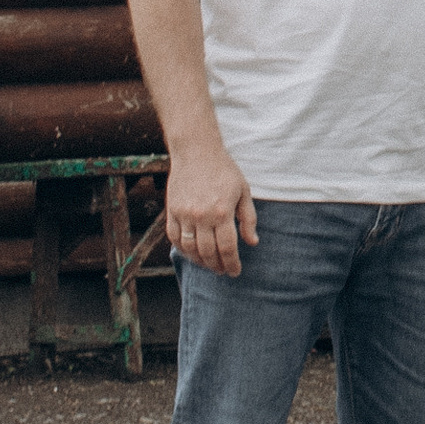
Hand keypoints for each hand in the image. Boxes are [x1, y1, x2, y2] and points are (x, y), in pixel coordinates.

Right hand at [167, 140, 258, 276]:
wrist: (197, 151)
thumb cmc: (224, 170)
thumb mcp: (243, 191)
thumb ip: (248, 218)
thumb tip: (252, 242)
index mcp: (222, 212)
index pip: (227, 248)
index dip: (232, 264)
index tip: (235, 272)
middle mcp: (201, 216)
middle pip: (208, 252)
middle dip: (217, 266)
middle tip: (222, 271)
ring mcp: (184, 214)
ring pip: (190, 249)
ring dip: (200, 261)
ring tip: (209, 265)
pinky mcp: (172, 211)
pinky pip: (174, 238)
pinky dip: (182, 249)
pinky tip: (191, 253)